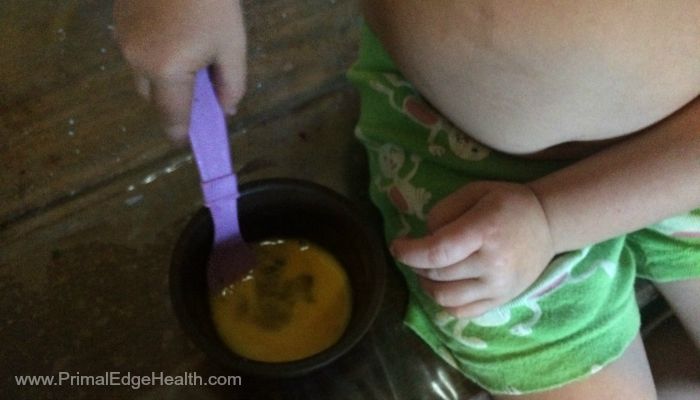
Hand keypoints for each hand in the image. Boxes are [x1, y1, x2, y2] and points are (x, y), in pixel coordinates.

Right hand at [114, 0, 246, 142]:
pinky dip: (152, 56)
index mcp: (167, 72)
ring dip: (162, 78)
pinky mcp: (118, 22)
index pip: (172, 116)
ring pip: (142, 75)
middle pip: (154, 98)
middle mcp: (138, 62)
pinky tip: (173, 37)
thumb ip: (232, 83)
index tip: (184, 140)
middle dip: (174, 102)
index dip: (179, 132)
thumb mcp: (232, 44)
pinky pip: (135, 53)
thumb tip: (226, 109)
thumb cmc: (212, 2)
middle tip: (198, 92)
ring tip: (188, 58)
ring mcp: (124, 41)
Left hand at [390, 181, 554, 317]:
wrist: (548, 224)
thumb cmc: (507, 203)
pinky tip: (443, 286)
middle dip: (416, 264)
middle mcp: (493, 264)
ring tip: (427, 270)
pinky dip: (445, 302)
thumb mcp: (474, 192)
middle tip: (414, 253)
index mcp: (485, 231)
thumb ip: (444, 211)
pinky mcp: (502, 301)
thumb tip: (424, 237)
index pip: (437, 251)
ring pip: (445, 298)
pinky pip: (462, 312)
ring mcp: (498, 287)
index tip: (397, 247)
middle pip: (438, 274)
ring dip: (427, 285)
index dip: (410, 252)